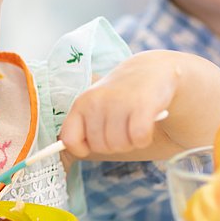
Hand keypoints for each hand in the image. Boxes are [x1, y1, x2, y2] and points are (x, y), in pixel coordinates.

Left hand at [59, 51, 178, 157]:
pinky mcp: (142, 105)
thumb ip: (83, 126)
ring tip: (134, 123)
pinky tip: (146, 125)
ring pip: (119, 145)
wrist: (149, 70)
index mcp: (81, 103)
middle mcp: (96, 102)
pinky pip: (139, 139)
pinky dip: (144, 139)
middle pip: (100, 147)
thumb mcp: (95, 105)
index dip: (82, 149)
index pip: (70, 140)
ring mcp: (118, 102)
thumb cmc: (120, 95)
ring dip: (130, 142)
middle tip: (123, 127)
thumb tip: (73, 151)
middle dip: (113, 145)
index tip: (96, 141)